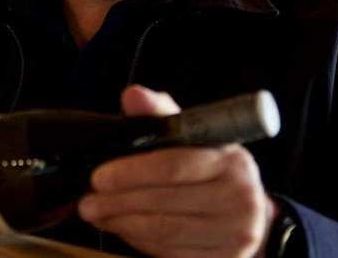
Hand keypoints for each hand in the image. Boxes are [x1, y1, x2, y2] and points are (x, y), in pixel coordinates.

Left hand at [78, 85, 278, 257]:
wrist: (249, 214)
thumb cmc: (211, 169)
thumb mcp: (192, 136)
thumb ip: (160, 114)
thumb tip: (133, 96)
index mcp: (230, 159)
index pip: (173, 165)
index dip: (132, 171)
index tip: (100, 176)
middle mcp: (239, 197)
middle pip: (164, 201)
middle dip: (117, 201)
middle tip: (88, 201)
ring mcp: (235, 233)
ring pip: (164, 230)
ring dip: (122, 222)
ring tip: (96, 214)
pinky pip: (171, 251)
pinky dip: (139, 240)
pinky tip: (120, 228)